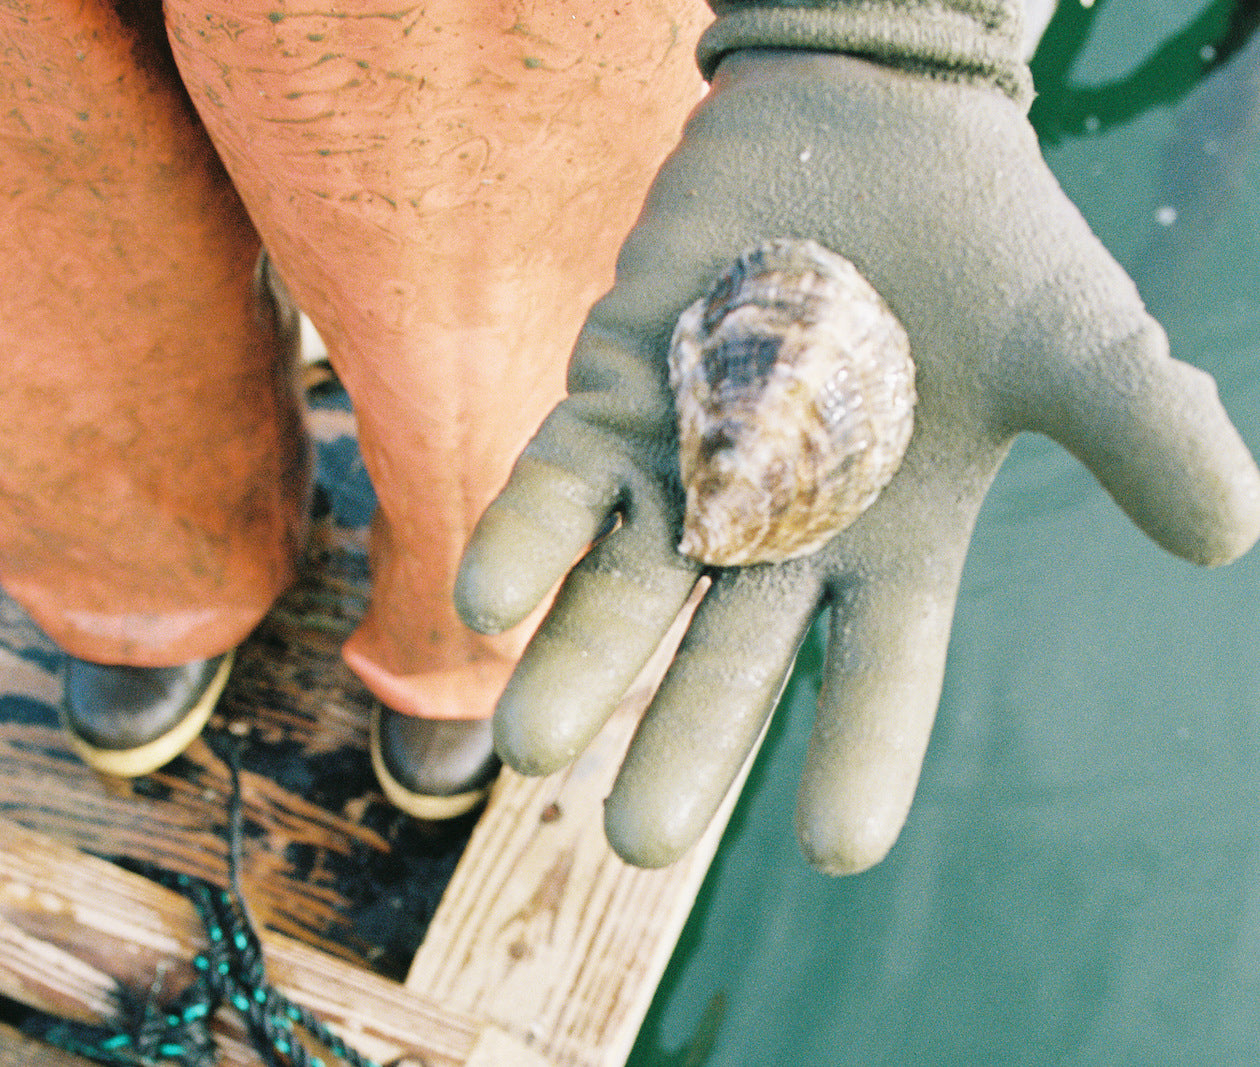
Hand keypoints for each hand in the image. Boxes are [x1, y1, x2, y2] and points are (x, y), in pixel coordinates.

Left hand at [454, 49, 1259, 873]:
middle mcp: (776, 531)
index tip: (833, 848)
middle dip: (685, 743)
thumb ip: (1138, 429)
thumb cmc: (985, 249)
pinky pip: (562, 481)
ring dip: (580, 666)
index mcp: (890, 546)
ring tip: (531, 748)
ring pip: (624, 589)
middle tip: (635, 842)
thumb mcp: (1075, 343)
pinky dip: (526, 539)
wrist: (875, 129)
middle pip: (726, 656)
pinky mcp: (618, 395)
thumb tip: (1234, 528)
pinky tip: (485, 605)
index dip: (858, 756)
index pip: (878, 674)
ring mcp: (688, 468)